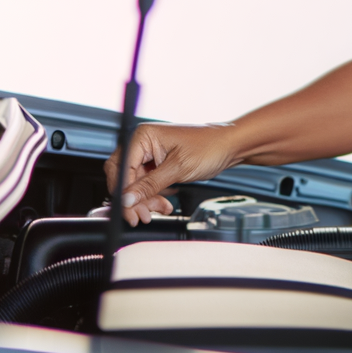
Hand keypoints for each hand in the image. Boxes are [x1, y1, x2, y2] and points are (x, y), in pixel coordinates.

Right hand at [102, 123, 241, 226]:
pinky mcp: (158, 164)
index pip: (121, 168)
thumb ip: (150, 185)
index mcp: (143, 136)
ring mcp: (150, 155)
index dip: (124, 192)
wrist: (231, 146)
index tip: (129, 210)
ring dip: (145, 201)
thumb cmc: (210, 147)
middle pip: (124, 178)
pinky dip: (153, 196)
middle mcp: (143, 144)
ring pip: (135, 185)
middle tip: (143, 215)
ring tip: (160, 209)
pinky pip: (147, 184)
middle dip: (134, 199)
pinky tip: (164, 203)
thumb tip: (127, 199)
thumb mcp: (178, 168)